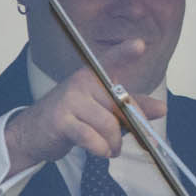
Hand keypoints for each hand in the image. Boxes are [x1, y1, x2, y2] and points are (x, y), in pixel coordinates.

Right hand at [2, 56, 164, 171]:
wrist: (34, 132)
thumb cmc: (73, 117)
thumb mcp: (104, 108)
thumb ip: (131, 107)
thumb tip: (162, 109)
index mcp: (93, 76)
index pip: (111, 60)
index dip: (125, 52)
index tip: (140, 45)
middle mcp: (81, 82)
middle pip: (119, 104)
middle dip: (133, 126)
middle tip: (138, 139)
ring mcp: (70, 100)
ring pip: (108, 124)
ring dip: (115, 143)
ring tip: (111, 149)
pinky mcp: (61, 120)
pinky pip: (91, 137)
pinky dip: (101, 149)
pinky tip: (101, 151)